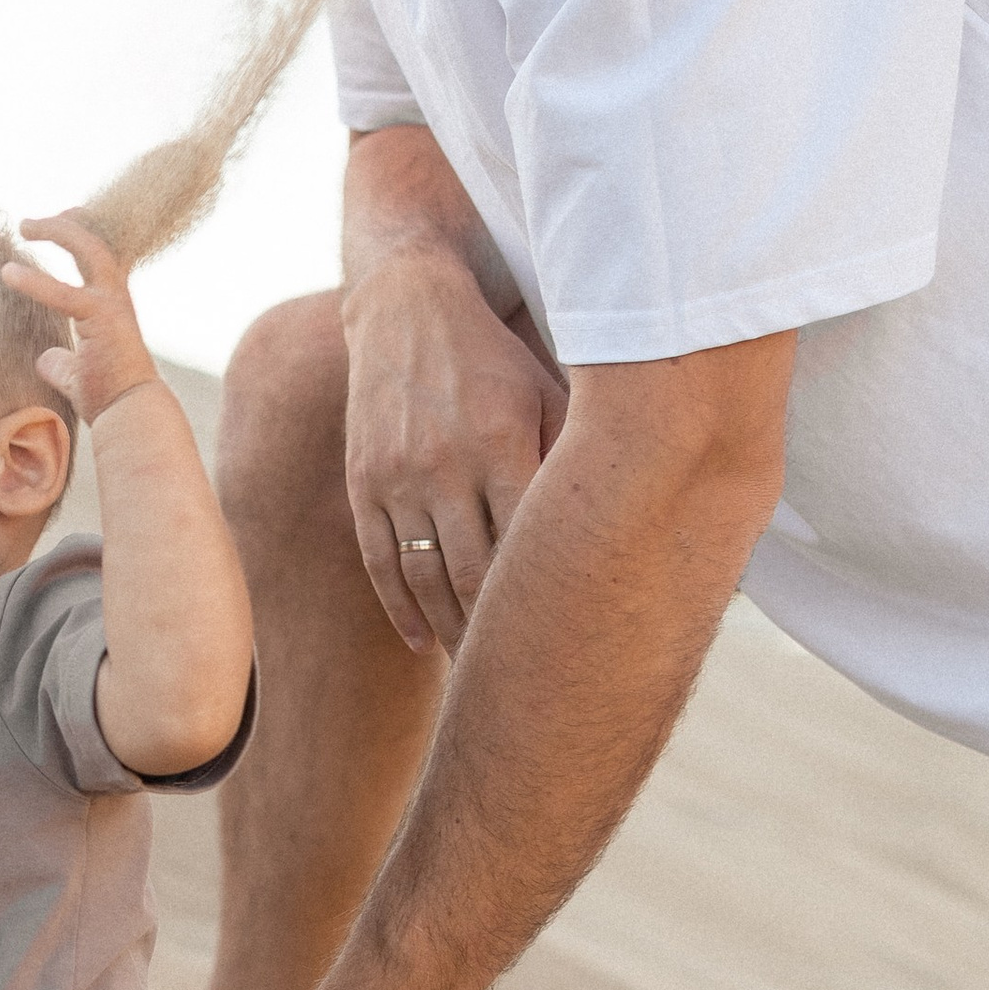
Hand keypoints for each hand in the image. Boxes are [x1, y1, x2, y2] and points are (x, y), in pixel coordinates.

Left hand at [1, 213, 157, 424]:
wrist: (130, 412)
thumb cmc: (108, 397)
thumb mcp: (76, 374)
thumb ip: (60, 362)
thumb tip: (45, 359)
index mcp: (111, 305)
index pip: (99, 257)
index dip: (79, 234)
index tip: (57, 221)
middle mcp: (116, 297)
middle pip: (97, 242)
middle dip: (67, 224)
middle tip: (30, 221)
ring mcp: (112, 304)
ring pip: (90, 249)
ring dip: (58, 232)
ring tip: (24, 225)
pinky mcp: (101, 318)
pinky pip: (64, 293)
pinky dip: (34, 280)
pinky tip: (7, 272)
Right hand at [342, 251, 566, 653]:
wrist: (404, 308)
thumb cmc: (496, 355)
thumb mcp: (549, 389)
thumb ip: (575, 453)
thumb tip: (626, 521)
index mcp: (501, 442)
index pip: (527, 546)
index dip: (543, 604)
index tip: (567, 648)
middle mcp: (443, 464)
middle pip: (474, 575)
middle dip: (500, 634)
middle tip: (530, 681)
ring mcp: (396, 477)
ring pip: (424, 578)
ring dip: (452, 632)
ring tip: (480, 672)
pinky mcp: (362, 481)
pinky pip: (379, 561)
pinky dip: (401, 609)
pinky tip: (422, 643)